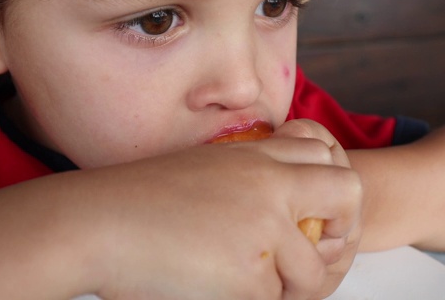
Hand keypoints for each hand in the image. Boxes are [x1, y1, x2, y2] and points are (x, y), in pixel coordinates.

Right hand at [86, 119, 360, 298]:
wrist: (96, 222)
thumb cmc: (136, 200)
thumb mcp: (201, 172)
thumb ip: (244, 183)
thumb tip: (278, 214)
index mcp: (255, 157)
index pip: (325, 160)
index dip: (331, 194)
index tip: (315, 221)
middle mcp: (270, 187)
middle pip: (348, 196)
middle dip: (341, 233)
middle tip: (311, 260)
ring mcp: (266, 230)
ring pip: (311, 270)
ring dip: (285, 287)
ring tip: (242, 285)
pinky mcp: (251, 277)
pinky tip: (213, 289)